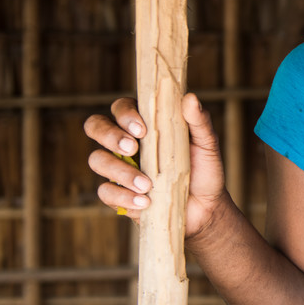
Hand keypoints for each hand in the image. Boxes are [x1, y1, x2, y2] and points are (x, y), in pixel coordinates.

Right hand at [85, 93, 227, 237]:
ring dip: (119, 171)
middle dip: (109, 135)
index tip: (143, 129)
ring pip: (97, 160)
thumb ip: (199, 121)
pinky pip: (105, 191)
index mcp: (144, 123)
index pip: (121, 107)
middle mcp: (125, 142)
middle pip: (96, 126)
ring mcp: (118, 167)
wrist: (206, 207)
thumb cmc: (203, 169)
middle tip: (132, 148)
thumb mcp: (207, 144)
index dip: (125, 114)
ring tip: (147, 185)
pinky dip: (123, 196)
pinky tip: (144, 201)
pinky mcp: (118, 193)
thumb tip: (190, 97)